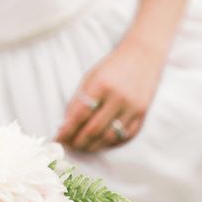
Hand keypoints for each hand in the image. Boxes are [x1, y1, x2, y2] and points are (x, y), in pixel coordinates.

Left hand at [55, 37, 164, 152]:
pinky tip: (100, 143)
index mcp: (101, 85)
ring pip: (109, 137)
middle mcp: (118, 97)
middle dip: (78, 142)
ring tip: (82, 147)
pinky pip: (125, 136)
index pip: (80, 115)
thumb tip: (65, 127)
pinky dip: (111, 143)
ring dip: (93, 146)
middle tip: (69, 146)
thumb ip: (77, 101)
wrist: (143, 54)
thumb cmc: (111, 67)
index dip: (67, 131)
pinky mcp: (142, 112)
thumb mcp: (90, 78)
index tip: (58, 139)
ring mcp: (132, 106)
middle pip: (94, 130)